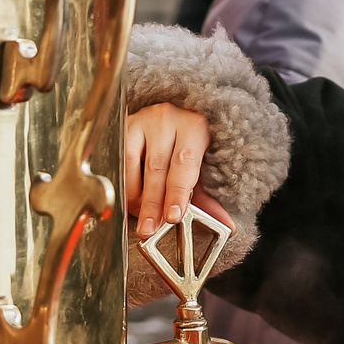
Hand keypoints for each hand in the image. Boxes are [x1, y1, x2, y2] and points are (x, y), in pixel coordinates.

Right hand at [126, 103, 213, 239]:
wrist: (172, 116)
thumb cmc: (187, 143)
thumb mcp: (200, 167)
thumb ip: (207, 198)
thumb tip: (224, 224)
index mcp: (194, 127)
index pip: (185, 164)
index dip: (178, 192)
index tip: (172, 216)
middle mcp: (169, 120)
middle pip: (158, 167)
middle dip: (153, 203)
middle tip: (150, 227)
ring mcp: (144, 120)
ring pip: (134, 163)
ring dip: (136, 196)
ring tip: (140, 216)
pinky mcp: (126, 126)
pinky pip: (119, 159)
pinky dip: (124, 183)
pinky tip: (130, 198)